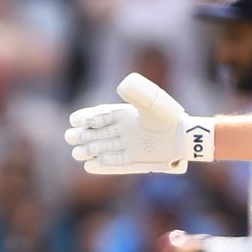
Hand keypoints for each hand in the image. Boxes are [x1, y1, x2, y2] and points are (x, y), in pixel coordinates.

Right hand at [64, 73, 212, 173]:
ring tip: (76, 153)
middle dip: (83, 135)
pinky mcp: (134, 159)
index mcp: (125, 114)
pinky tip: (89, 165)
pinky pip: (115, 162)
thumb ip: (136, 93)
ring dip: (90, 150)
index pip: (101, 115)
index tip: (75, 119)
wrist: (182, 137)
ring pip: (103, 147)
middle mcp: (124, 129)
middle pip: (98, 133)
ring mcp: (128, 145)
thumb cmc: (167, 116)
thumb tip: (121, 86)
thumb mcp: (151, 102)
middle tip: (70, 137)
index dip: (87, 117)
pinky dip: (103, 164)